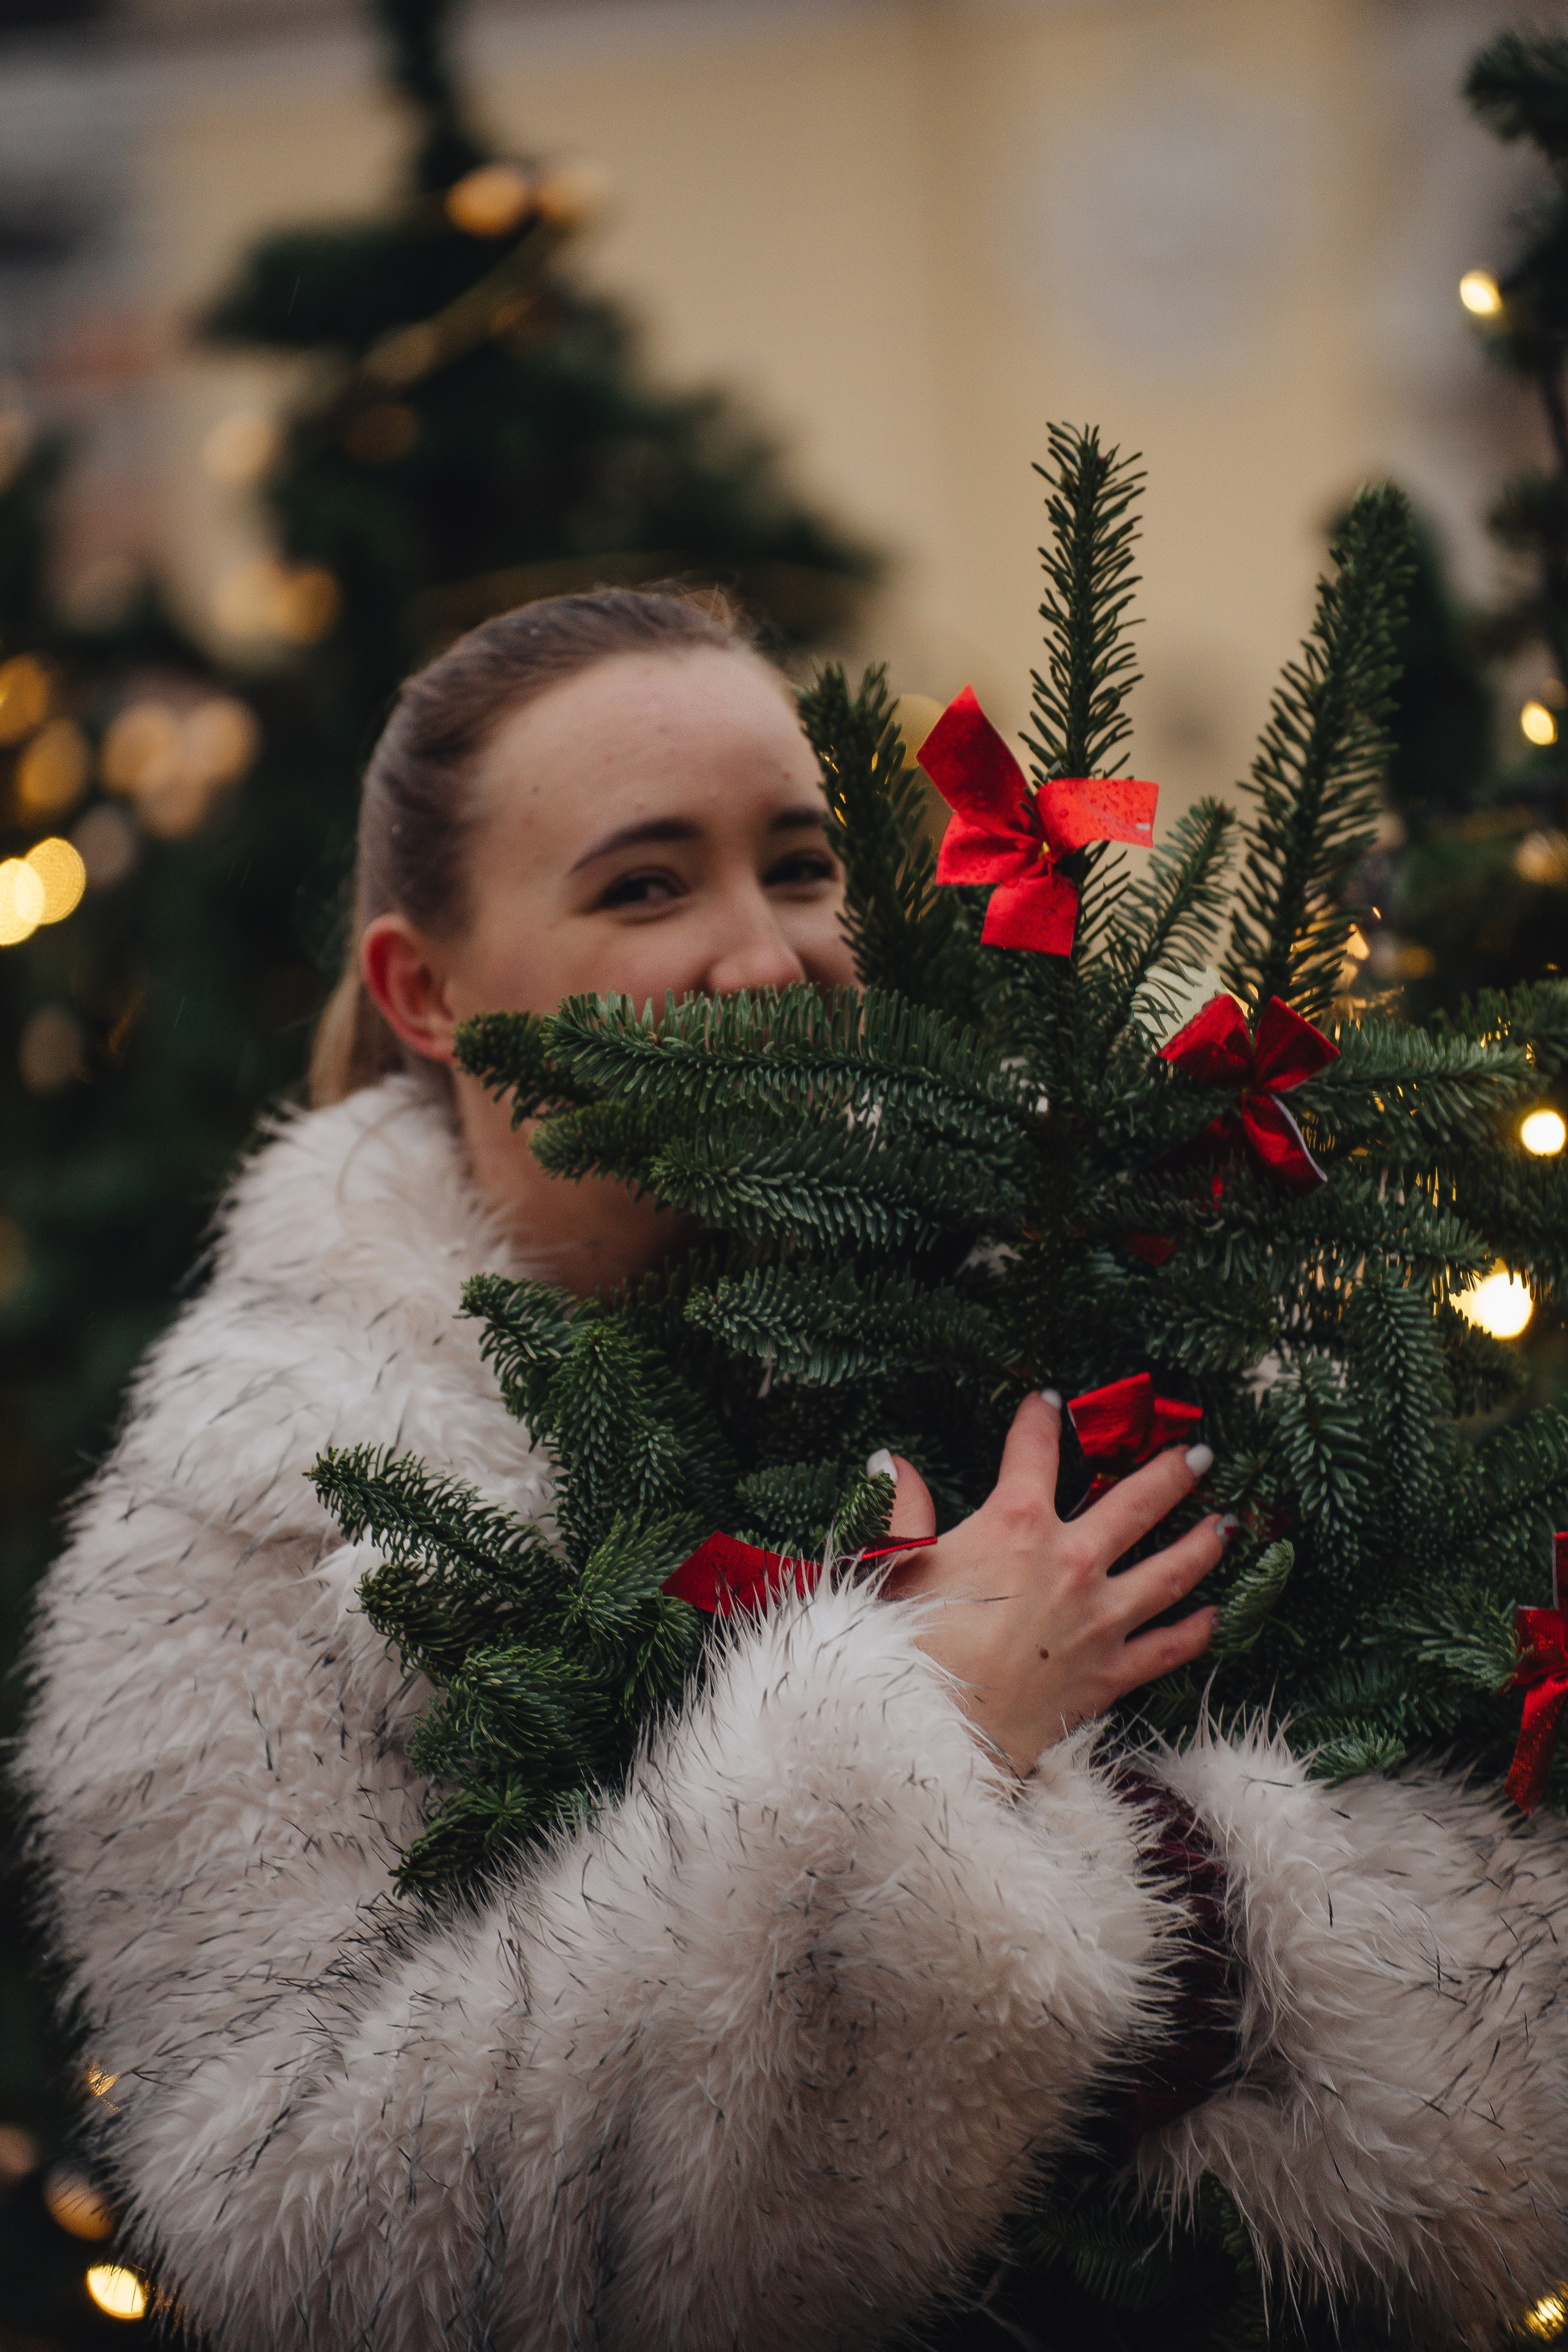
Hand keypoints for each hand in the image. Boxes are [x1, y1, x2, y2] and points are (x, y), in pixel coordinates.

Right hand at [870, 1392, 1229, 1774]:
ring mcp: (1099, 1619)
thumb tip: (890, 1462)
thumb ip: (901, 1510)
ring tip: (1225, 1524)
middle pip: (1137, 1502)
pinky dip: (1195, 1632)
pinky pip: (1167, 1649)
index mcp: (1015, 1525)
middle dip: (1169, 1471)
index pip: (1034, 1452)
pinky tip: (1214, 1616)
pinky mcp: (1109, 1674)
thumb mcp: (893, 1563)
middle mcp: (1071, 1562)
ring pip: (1170, 1571)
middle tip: (1197, 1454)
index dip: (1039, 1421)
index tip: (1048, 1403)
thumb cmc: (905, 1645)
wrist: (933, 1733)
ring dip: (1202, 1543)